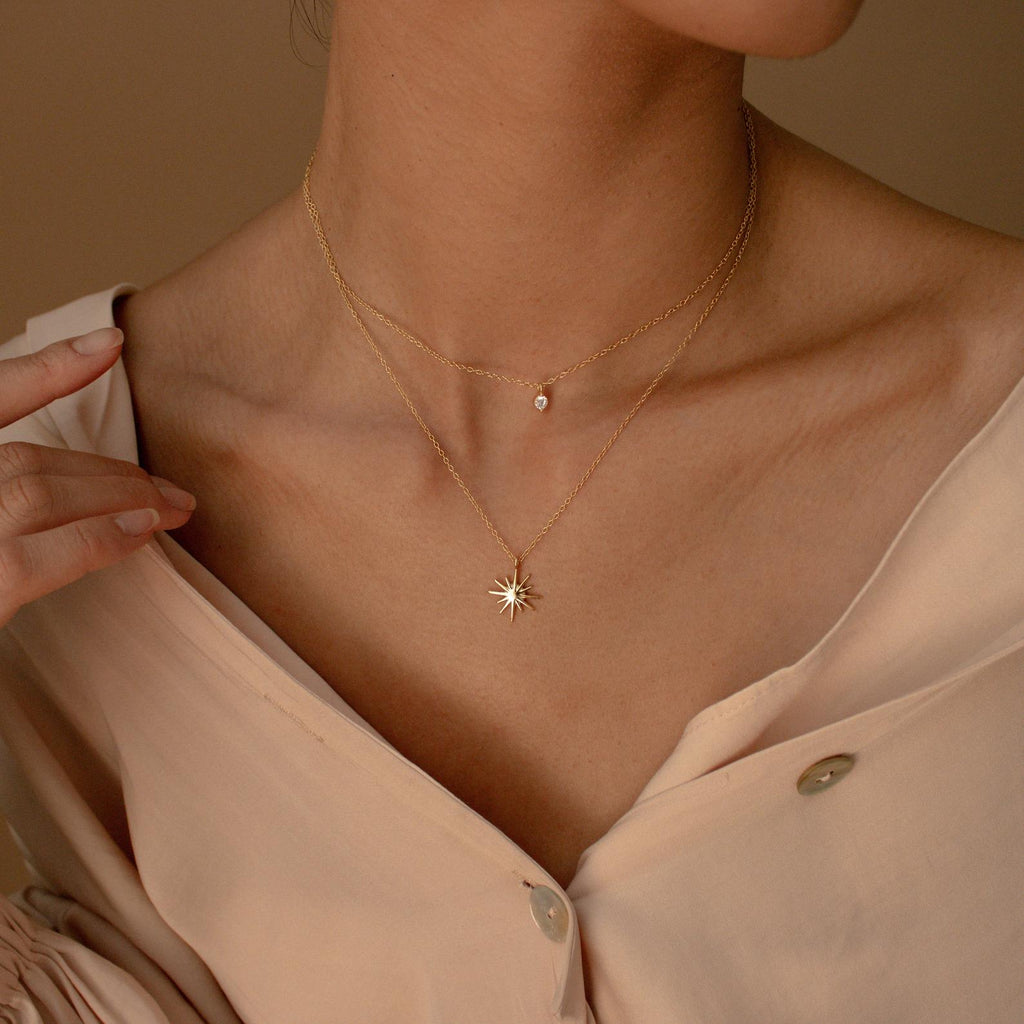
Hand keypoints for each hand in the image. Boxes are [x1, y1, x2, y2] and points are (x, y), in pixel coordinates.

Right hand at [0, 327, 196, 627]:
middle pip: (29, 458)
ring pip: (39, 487)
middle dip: (107, 469)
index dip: (47, 370)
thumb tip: (59, 500)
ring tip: (172, 506)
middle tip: (170, 489)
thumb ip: (9, 505)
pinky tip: (142, 530)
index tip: (108, 346)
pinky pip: (39, 552)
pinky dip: (98, 536)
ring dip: (117, 493)